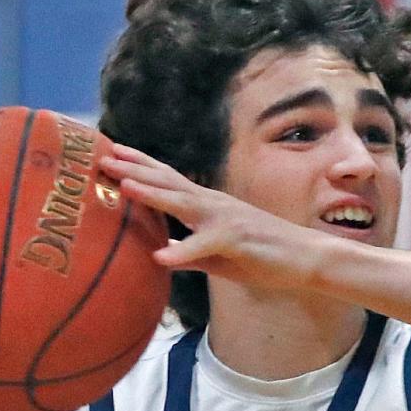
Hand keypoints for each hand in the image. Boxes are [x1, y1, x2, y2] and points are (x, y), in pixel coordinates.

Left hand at [102, 144, 331, 292]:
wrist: (308, 258)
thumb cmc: (265, 257)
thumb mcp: (219, 258)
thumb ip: (190, 255)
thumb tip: (160, 256)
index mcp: (209, 207)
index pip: (169, 180)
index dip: (140, 166)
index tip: (112, 152)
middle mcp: (214, 205)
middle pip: (169, 183)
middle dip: (135, 169)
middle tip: (102, 156)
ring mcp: (227, 219)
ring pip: (184, 204)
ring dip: (153, 194)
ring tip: (124, 187)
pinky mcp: (239, 240)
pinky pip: (206, 247)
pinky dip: (183, 251)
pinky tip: (160, 257)